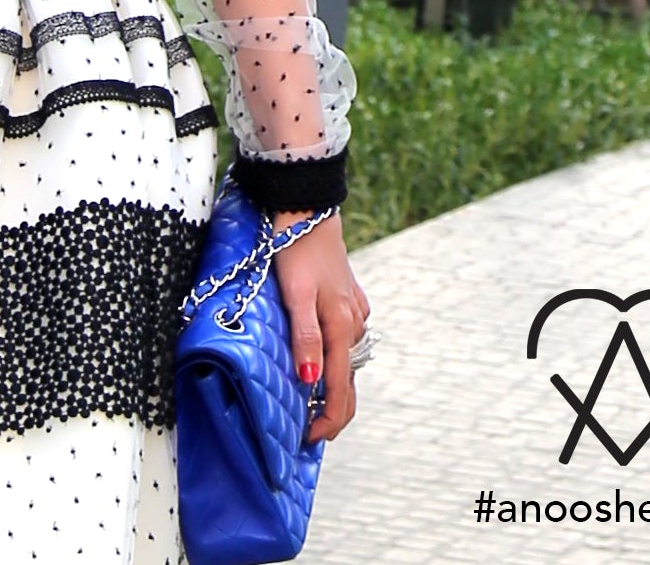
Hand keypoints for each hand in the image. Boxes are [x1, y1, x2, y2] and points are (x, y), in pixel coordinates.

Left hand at [270, 211, 370, 446]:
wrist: (306, 207)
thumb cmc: (296, 250)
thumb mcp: (295, 295)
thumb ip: (305, 337)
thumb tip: (311, 382)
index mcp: (340, 327)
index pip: (338, 388)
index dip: (328, 419)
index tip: (311, 440)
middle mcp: (353, 322)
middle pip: (348, 379)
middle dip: (334, 410)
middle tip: (313, 431)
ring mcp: (354, 309)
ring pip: (349, 358)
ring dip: (336, 384)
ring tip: (317, 403)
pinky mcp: (348, 295)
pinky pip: (348, 335)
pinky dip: (338, 355)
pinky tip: (327, 356)